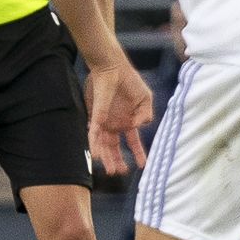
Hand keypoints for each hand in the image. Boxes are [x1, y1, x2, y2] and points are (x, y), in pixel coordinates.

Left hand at [85, 60, 153, 174]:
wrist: (114, 67)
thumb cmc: (129, 81)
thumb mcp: (145, 98)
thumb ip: (146, 115)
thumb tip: (138, 128)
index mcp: (128, 120)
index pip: (133, 141)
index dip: (138, 153)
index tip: (143, 165)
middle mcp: (115, 123)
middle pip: (115, 147)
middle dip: (117, 160)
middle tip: (119, 172)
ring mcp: (104, 120)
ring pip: (104, 144)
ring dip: (107, 157)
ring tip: (110, 170)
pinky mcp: (95, 115)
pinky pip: (93, 132)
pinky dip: (94, 144)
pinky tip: (95, 155)